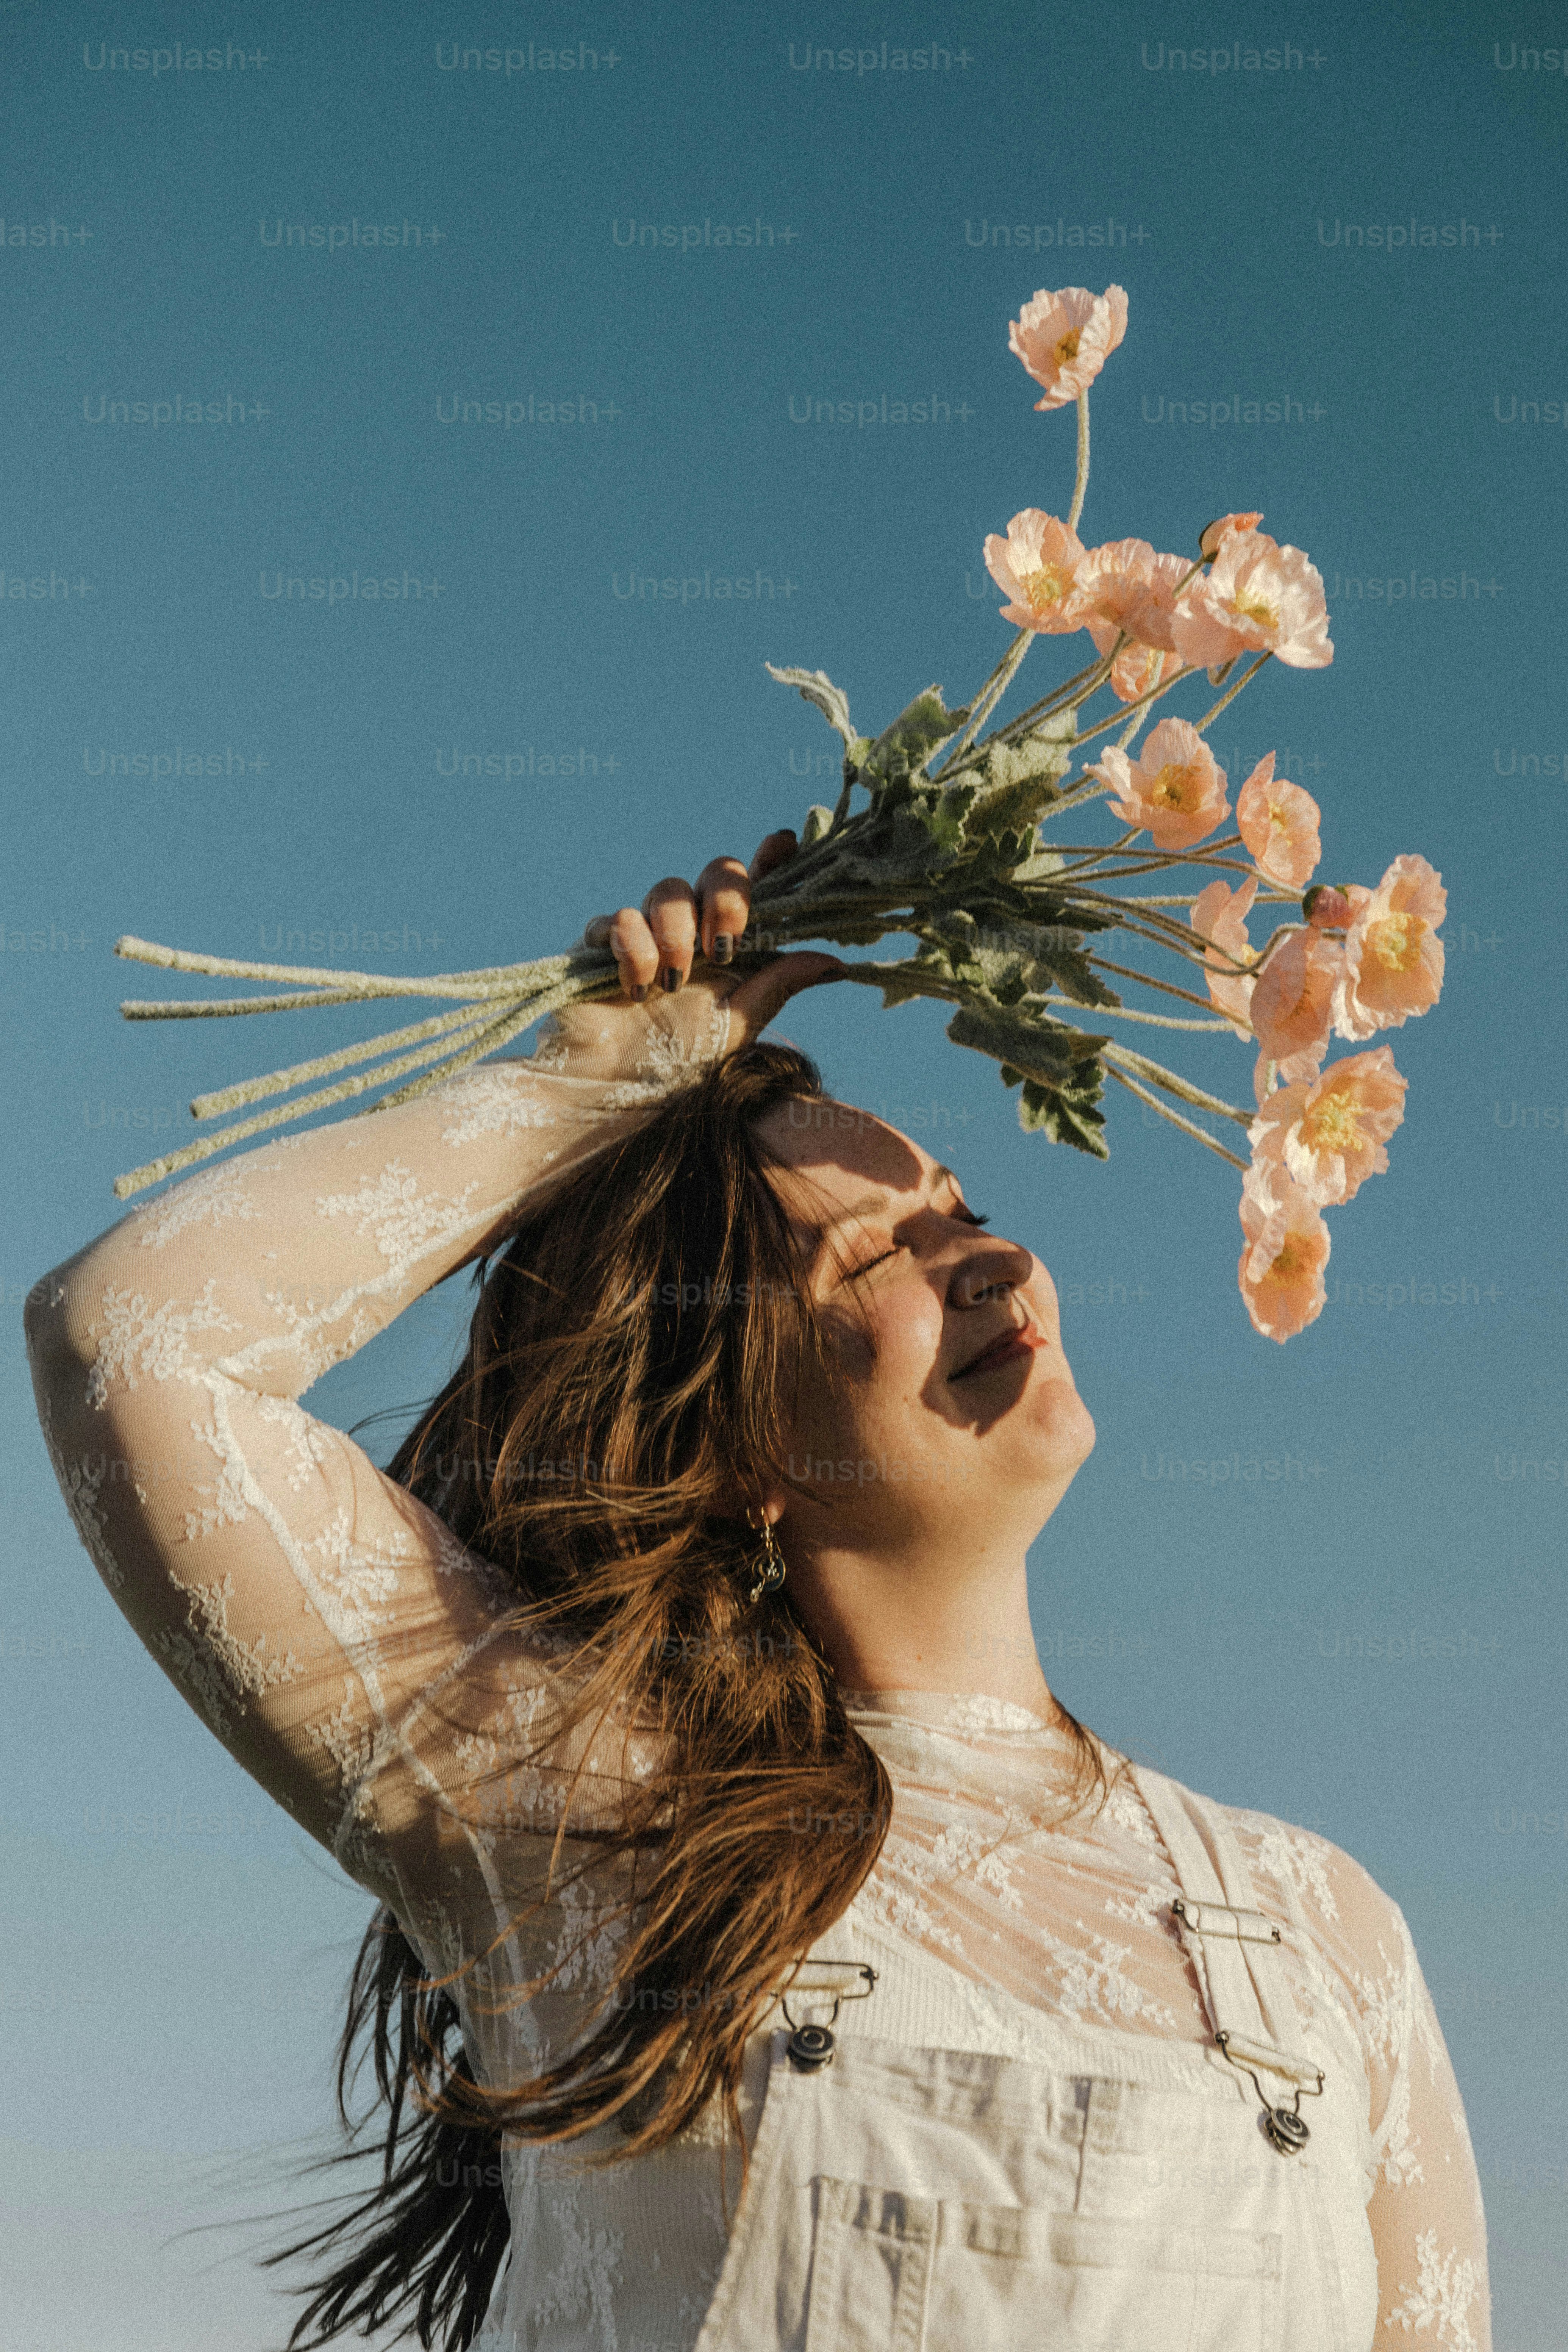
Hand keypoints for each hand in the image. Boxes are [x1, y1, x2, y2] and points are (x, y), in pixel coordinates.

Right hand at [576, 831, 844, 1047]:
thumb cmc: (668, 1064)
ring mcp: (644, 930)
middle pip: (716, 872)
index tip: (784, 845)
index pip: (752, 887)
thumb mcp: (734, 1026)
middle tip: (721, 947)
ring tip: (670, 984)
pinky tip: (635, 990)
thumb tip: (837, 963)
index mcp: (725, 945)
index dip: (770, 860)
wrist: (607, 1089)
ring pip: (669, 888)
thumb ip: (776, 986)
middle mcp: (689, 928)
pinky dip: (635, 954)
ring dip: (677, 937)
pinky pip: (623, 919)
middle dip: (726, 901)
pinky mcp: (600, 940)